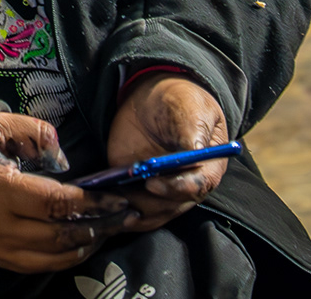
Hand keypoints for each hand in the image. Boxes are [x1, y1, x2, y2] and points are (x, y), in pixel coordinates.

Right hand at [0, 112, 137, 272]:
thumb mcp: (0, 127)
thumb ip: (35, 135)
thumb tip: (64, 160)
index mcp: (1, 191)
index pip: (57, 204)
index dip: (92, 204)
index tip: (119, 199)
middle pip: (59, 236)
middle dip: (98, 227)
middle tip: (126, 217)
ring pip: (50, 257)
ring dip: (84, 246)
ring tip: (109, 230)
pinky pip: (35, 266)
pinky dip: (62, 258)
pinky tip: (81, 246)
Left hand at [106, 73, 229, 232]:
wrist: (155, 99)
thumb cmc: (180, 101)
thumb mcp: (191, 110)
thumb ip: (192, 132)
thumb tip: (193, 152)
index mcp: (208, 165)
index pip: (198, 186)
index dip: (176, 189)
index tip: (153, 183)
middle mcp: (187, 185)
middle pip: (171, 206)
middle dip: (147, 204)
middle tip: (123, 197)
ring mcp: (162, 190)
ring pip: (150, 212)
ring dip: (130, 210)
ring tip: (109, 201)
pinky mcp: (139, 190)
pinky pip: (131, 206)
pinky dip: (117, 206)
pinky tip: (101, 199)